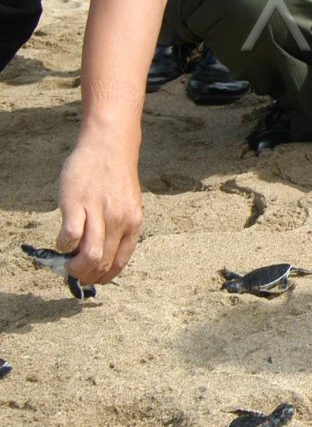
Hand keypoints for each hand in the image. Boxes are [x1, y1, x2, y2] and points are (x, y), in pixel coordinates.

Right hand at [56, 139, 142, 284]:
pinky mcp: (77, 204)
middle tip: (75, 274)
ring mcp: (98, 212)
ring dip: (75, 268)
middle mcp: (119, 220)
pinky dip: (64, 245)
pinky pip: (70, 236)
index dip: (105, 277)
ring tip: (67, 265)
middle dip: (87, 276)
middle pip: (102, 263)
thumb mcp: (127, 204)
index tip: (94, 280)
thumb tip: (101, 254)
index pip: (120, 261)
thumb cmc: (115, 177)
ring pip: (89, 256)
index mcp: (133, 223)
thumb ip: (118, 227)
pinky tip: (63, 240)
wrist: (109, 146)